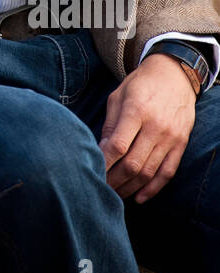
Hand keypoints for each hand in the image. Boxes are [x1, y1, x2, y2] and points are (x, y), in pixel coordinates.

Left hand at [99, 53, 196, 203]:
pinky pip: (167, 173)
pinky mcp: (181, 144)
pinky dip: (153, 189)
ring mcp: (170, 137)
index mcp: (136, 111)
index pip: (118, 146)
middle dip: (113, 181)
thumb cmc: (140, 85)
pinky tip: (139, 197)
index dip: (103, 164)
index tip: (91, 173)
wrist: (174, 75)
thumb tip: (100, 152)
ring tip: (115, 194)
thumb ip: (110, 125)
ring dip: (130, 187)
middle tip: (100, 189)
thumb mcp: (118, 97)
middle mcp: (156, 126)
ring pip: (149, 172)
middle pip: (133, 164)